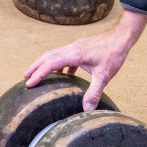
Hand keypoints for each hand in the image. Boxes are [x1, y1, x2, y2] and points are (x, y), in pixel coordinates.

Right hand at [24, 8, 146, 110]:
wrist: (121, 37)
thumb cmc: (114, 54)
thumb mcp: (104, 76)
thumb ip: (94, 92)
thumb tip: (86, 110)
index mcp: (74, 54)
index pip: (50, 63)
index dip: (38, 74)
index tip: (28, 83)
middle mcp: (71, 49)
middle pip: (47, 56)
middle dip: (35, 67)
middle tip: (25, 77)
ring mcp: (75, 47)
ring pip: (54, 54)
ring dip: (45, 64)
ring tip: (39, 75)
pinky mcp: (80, 48)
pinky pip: (65, 56)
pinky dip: (59, 64)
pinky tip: (65, 74)